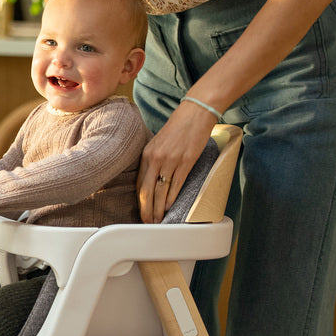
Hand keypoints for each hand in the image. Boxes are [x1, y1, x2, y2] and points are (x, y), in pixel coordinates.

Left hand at [137, 102, 216, 222]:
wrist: (196, 113)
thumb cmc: (179, 126)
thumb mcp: (159, 142)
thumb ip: (154, 159)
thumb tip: (152, 179)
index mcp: (147, 153)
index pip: (140, 183)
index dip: (140, 200)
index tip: (141, 211)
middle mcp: (156, 158)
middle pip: (147, 190)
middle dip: (146, 209)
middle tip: (147, 222)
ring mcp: (170, 160)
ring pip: (161, 191)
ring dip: (159, 208)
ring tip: (158, 219)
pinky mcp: (185, 161)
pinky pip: (176, 184)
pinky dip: (172, 198)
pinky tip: (170, 207)